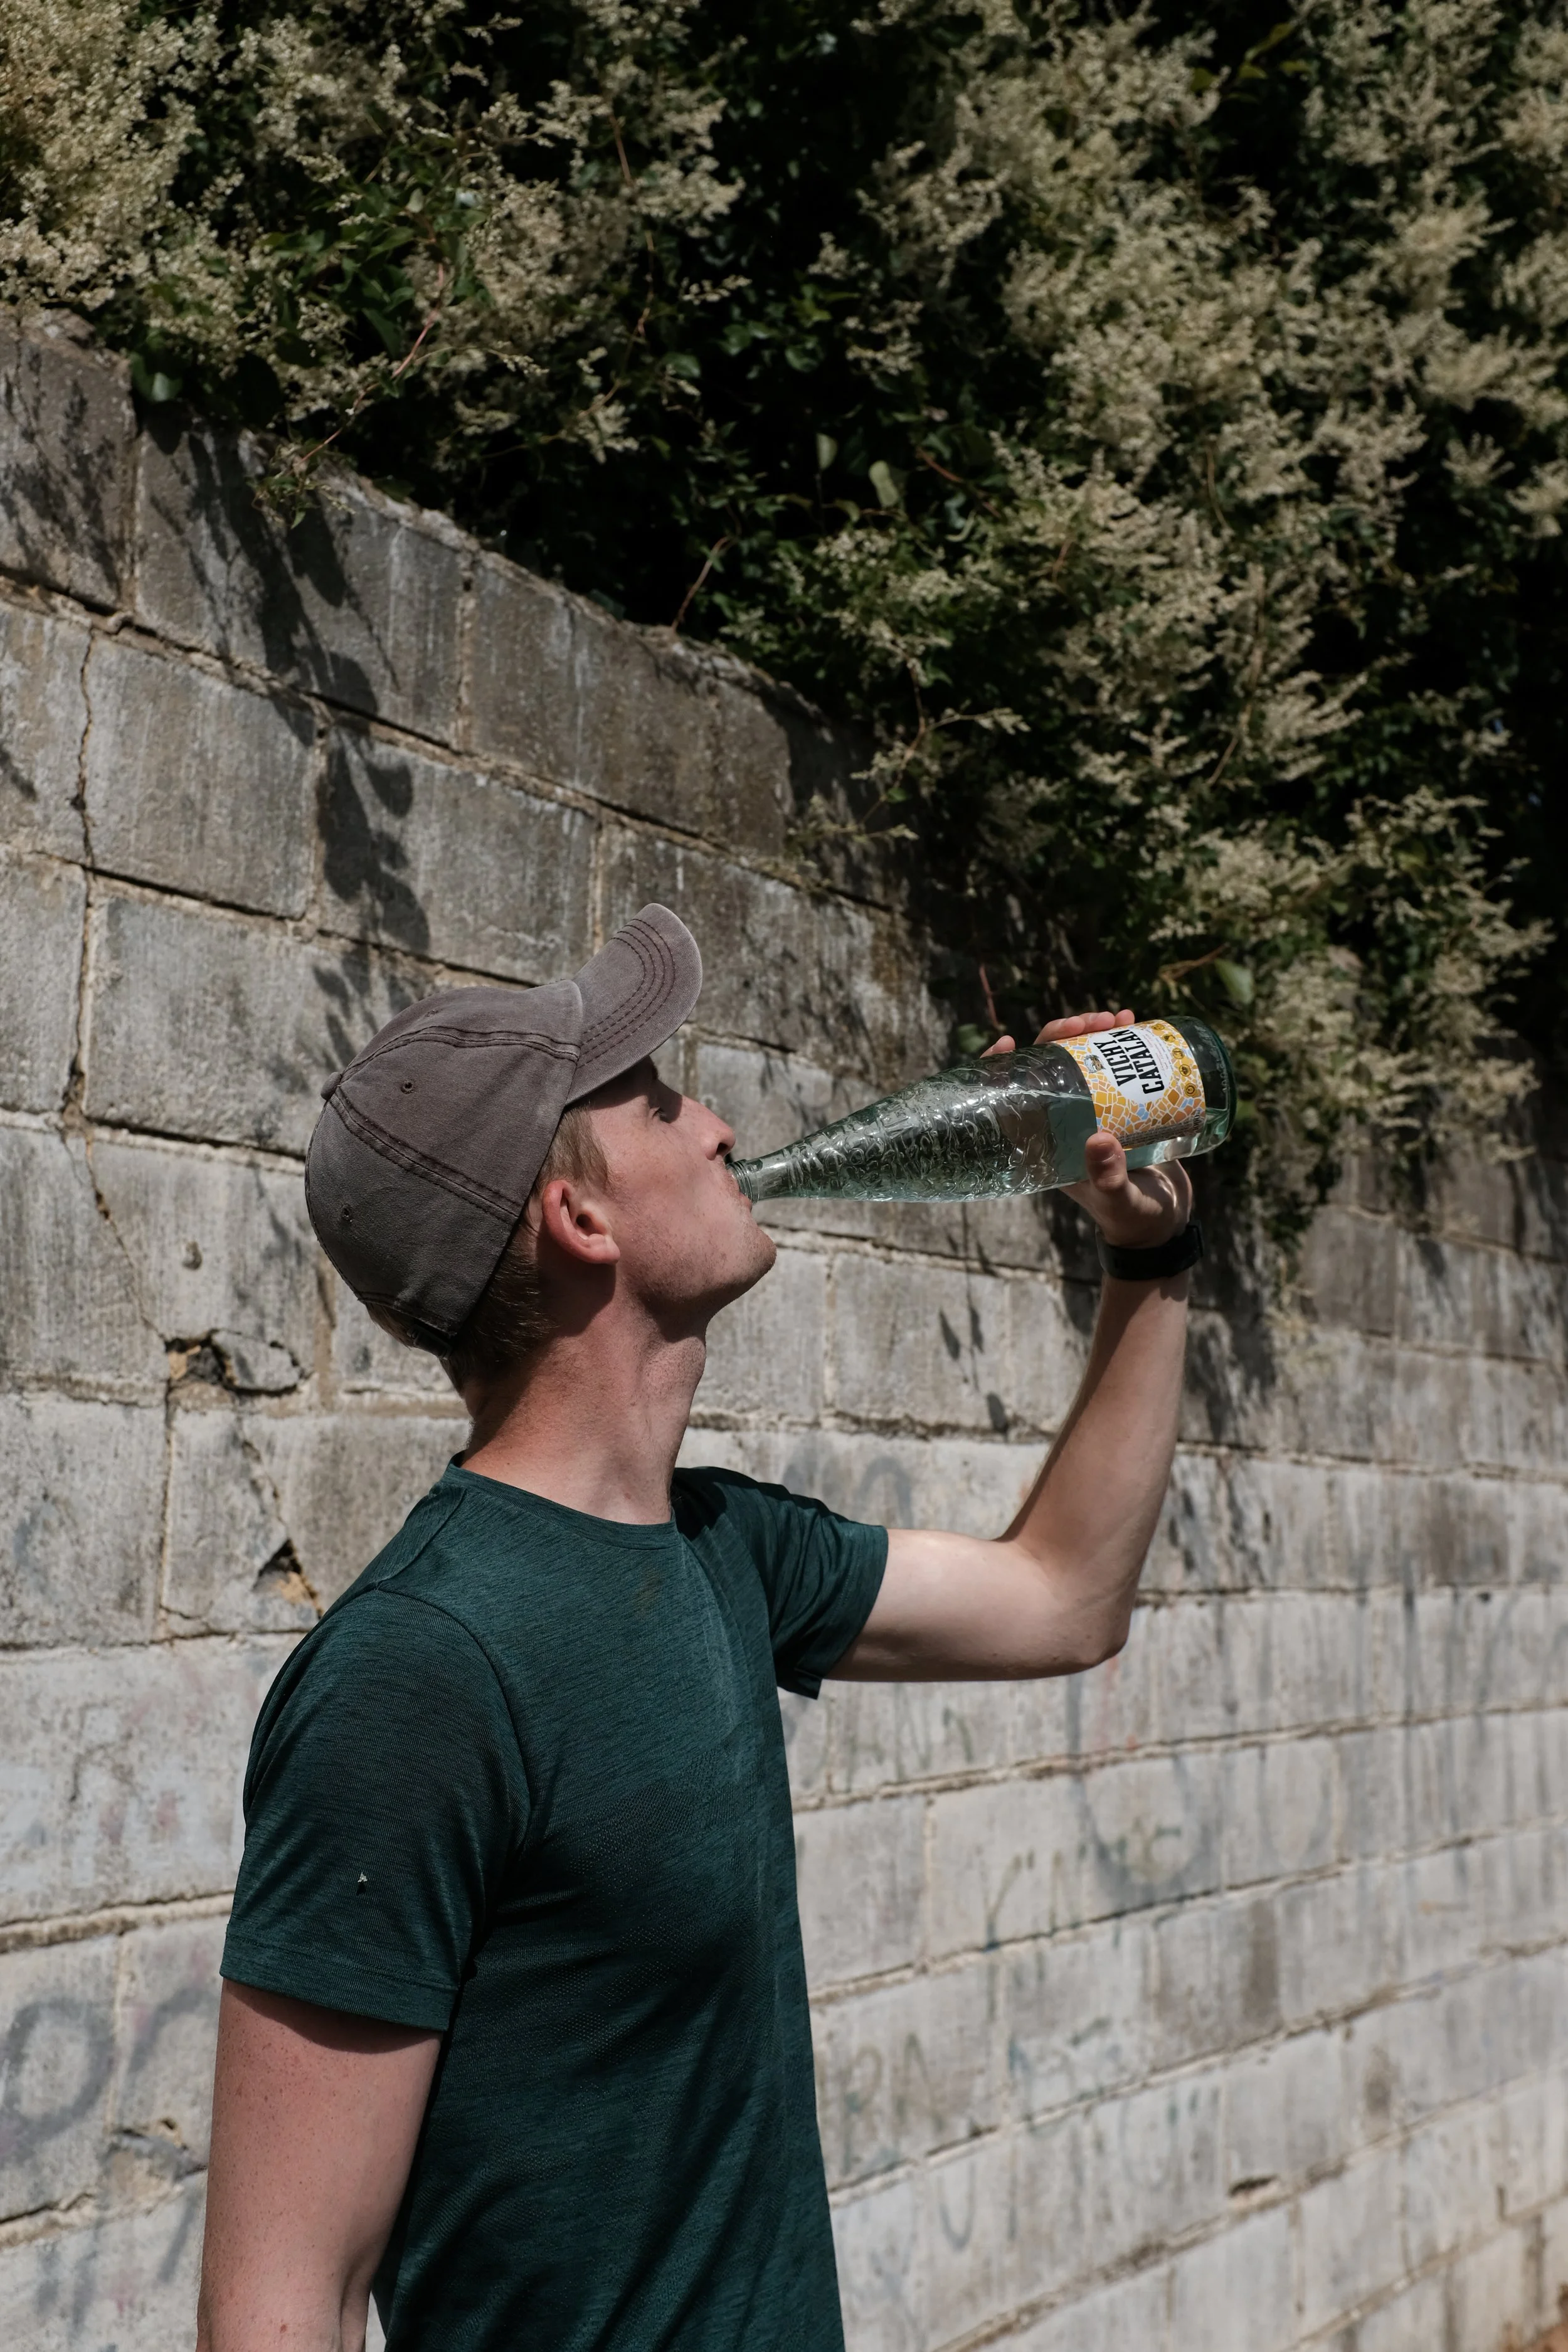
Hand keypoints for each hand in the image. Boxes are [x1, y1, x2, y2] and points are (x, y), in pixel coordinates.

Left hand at [983, 1007, 1191, 1250]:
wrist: (1164, 1222)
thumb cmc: (1133, 1218)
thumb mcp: (1119, 1201)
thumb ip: (1109, 1179)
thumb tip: (1100, 1140)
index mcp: (1045, 1144)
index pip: (1009, 1100)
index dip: (999, 1068)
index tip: (1008, 1041)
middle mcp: (1062, 1123)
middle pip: (1048, 1067)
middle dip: (1062, 1036)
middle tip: (1090, 1022)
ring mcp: (1090, 1110)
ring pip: (1080, 1059)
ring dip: (1092, 1032)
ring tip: (1118, 1019)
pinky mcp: (1119, 1105)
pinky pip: (1112, 1065)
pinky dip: (1121, 1041)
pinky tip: (1134, 1022)